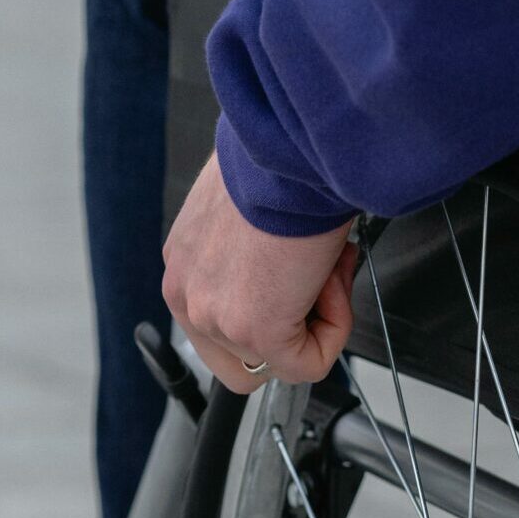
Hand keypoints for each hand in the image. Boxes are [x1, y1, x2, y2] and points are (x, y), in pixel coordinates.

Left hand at [162, 152, 358, 391]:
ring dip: (316, 316)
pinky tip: (332, 280)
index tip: (297, 272)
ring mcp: (217, 318)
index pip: (221, 327)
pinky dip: (335, 329)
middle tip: (314, 280)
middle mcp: (188, 296)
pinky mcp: (257, 331)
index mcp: (183, 267)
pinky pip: (308, 363)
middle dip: (289, 327)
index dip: (272, 308)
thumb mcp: (247, 211)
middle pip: (243, 358)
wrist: (288, 154)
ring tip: (324, 264)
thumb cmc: (275, 163)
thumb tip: (288, 268)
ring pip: (279, 360)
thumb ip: (249, 254)